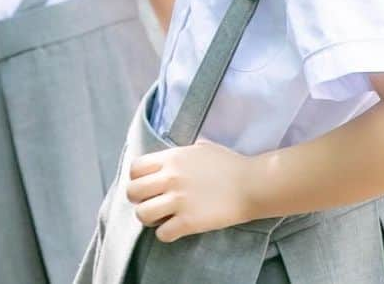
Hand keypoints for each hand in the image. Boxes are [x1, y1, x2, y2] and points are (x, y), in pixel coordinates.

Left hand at [127, 142, 255, 241]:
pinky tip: (175, 229)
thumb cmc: (229, 164)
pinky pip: (162, 234)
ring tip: (161, 218)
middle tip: (151, 203)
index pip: (135, 168)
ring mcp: (178, 201)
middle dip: (138, 200)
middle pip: (132, 192)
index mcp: (171, 158)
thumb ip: (182, 153)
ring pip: (142, 214)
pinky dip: (165, 234)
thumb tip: (177, 157)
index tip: (147, 185)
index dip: (137, 178)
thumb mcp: (201, 148)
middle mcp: (169, 178)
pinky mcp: (189, 222)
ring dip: (149, 219)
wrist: (251, 184)